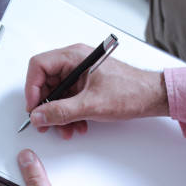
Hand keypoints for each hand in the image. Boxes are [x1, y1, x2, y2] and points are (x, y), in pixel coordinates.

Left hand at [6, 149, 110, 185]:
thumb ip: (35, 180)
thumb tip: (25, 158)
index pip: (13, 178)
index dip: (17, 162)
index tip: (24, 147)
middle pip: (32, 178)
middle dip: (41, 166)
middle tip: (46, 152)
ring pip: (50, 182)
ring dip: (58, 175)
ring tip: (63, 166)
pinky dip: (69, 182)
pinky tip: (75, 178)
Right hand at [25, 44, 168, 138]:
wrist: (153, 97)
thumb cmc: (131, 91)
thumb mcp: (91, 105)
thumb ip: (61, 111)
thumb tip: (39, 116)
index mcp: (74, 56)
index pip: (39, 66)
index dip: (32, 88)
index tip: (34, 107)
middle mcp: (75, 61)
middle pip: (46, 81)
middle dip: (46, 106)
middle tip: (44, 123)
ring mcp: (81, 73)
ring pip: (57, 93)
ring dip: (58, 113)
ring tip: (66, 129)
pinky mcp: (87, 84)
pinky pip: (69, 98)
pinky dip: (69, 113)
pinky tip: (77, 125)